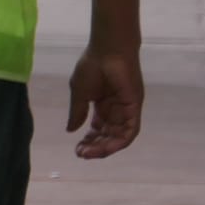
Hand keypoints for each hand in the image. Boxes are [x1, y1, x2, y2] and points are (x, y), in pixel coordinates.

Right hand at [67, 43, 143, 158]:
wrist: (107, 50)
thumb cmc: (92, 66)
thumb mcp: (79, 92)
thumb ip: (77, 112)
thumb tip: (70, 130)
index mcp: (102, 106)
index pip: (98, 129)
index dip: (88, 140)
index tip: (77, 149)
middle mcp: (116, 110)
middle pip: (108, 135)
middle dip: (95, 147)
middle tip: (82, 154)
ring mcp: (126, 110)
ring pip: (119, 136)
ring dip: (106, 148)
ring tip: (91, 153)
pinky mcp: (134, 108)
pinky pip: (131, 130)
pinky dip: (120, 141)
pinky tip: (107, 148)